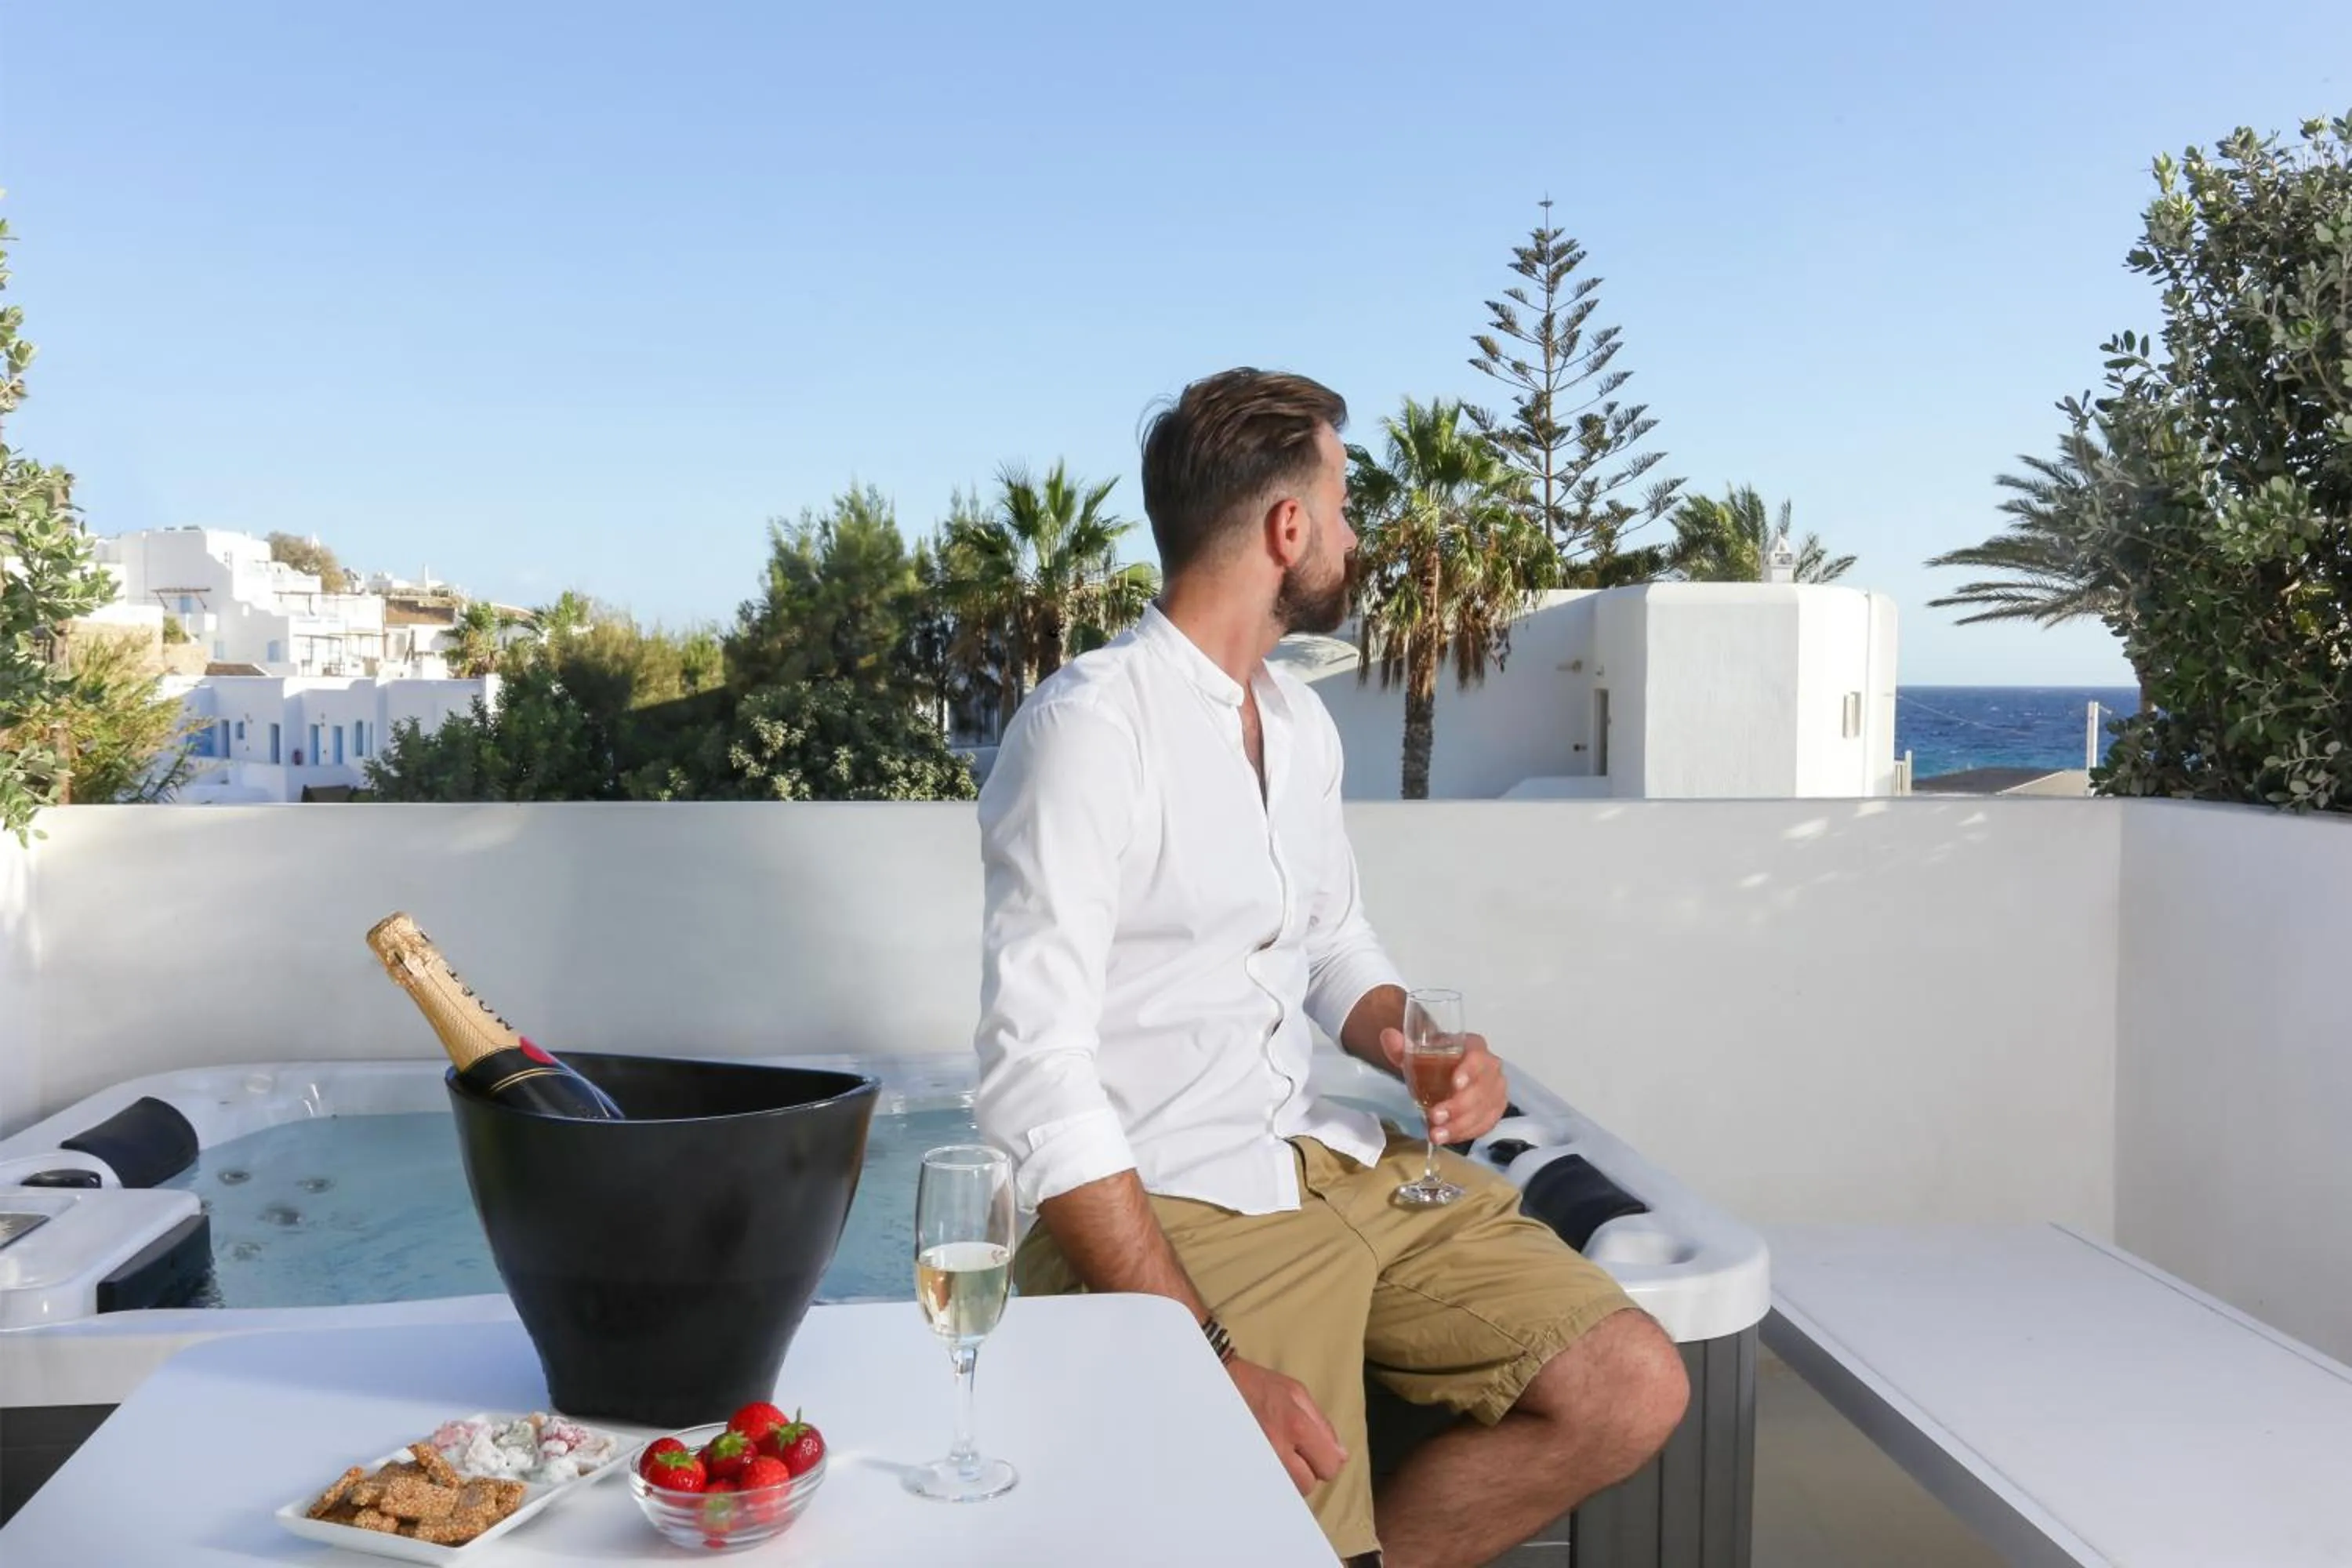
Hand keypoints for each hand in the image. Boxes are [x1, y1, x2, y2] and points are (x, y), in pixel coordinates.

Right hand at [1225, 1356, 1347, 1494]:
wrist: (1216, 1380)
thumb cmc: (1256, 1383)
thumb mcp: (1296, 1392)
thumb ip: (1323, 1425)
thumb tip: (1341, 1456)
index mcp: (1296, 1425)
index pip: (1327, 1467)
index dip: (1323, 1460)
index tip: (1311, 1450)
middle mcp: (1276, 1447)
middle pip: (1307, 1485)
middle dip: (1305, 1472)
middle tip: (1292, 1452)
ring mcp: (1257, 1458)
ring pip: (1286, 1490)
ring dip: (1287, 1478)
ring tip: (1276, 1455)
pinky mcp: (1241, 1464)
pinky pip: (1265, 1487)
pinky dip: (1269, 1479)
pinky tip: (1264, 1462)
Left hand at [1380, 1027, 1508, 1144]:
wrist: (1444, 1073)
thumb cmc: (1434, 1062)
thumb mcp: (1414, 1054)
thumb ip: (1401, 1046)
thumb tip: (1388, 1036)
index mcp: (1474, 1047)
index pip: (1477, 1056)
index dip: (1469, 1070)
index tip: (1455, 1084)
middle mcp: (1490, 1067)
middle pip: (1482, 1088)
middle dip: (1458, 1106)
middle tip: (1434, 1116)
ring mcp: (1495, 1090)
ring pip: (1484, 1110)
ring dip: (1460, 1125)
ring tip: (1436, 1134)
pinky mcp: (1494, 1110)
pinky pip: (1485, 1125)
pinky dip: (1465, 1133)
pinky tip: (1447, 1137)